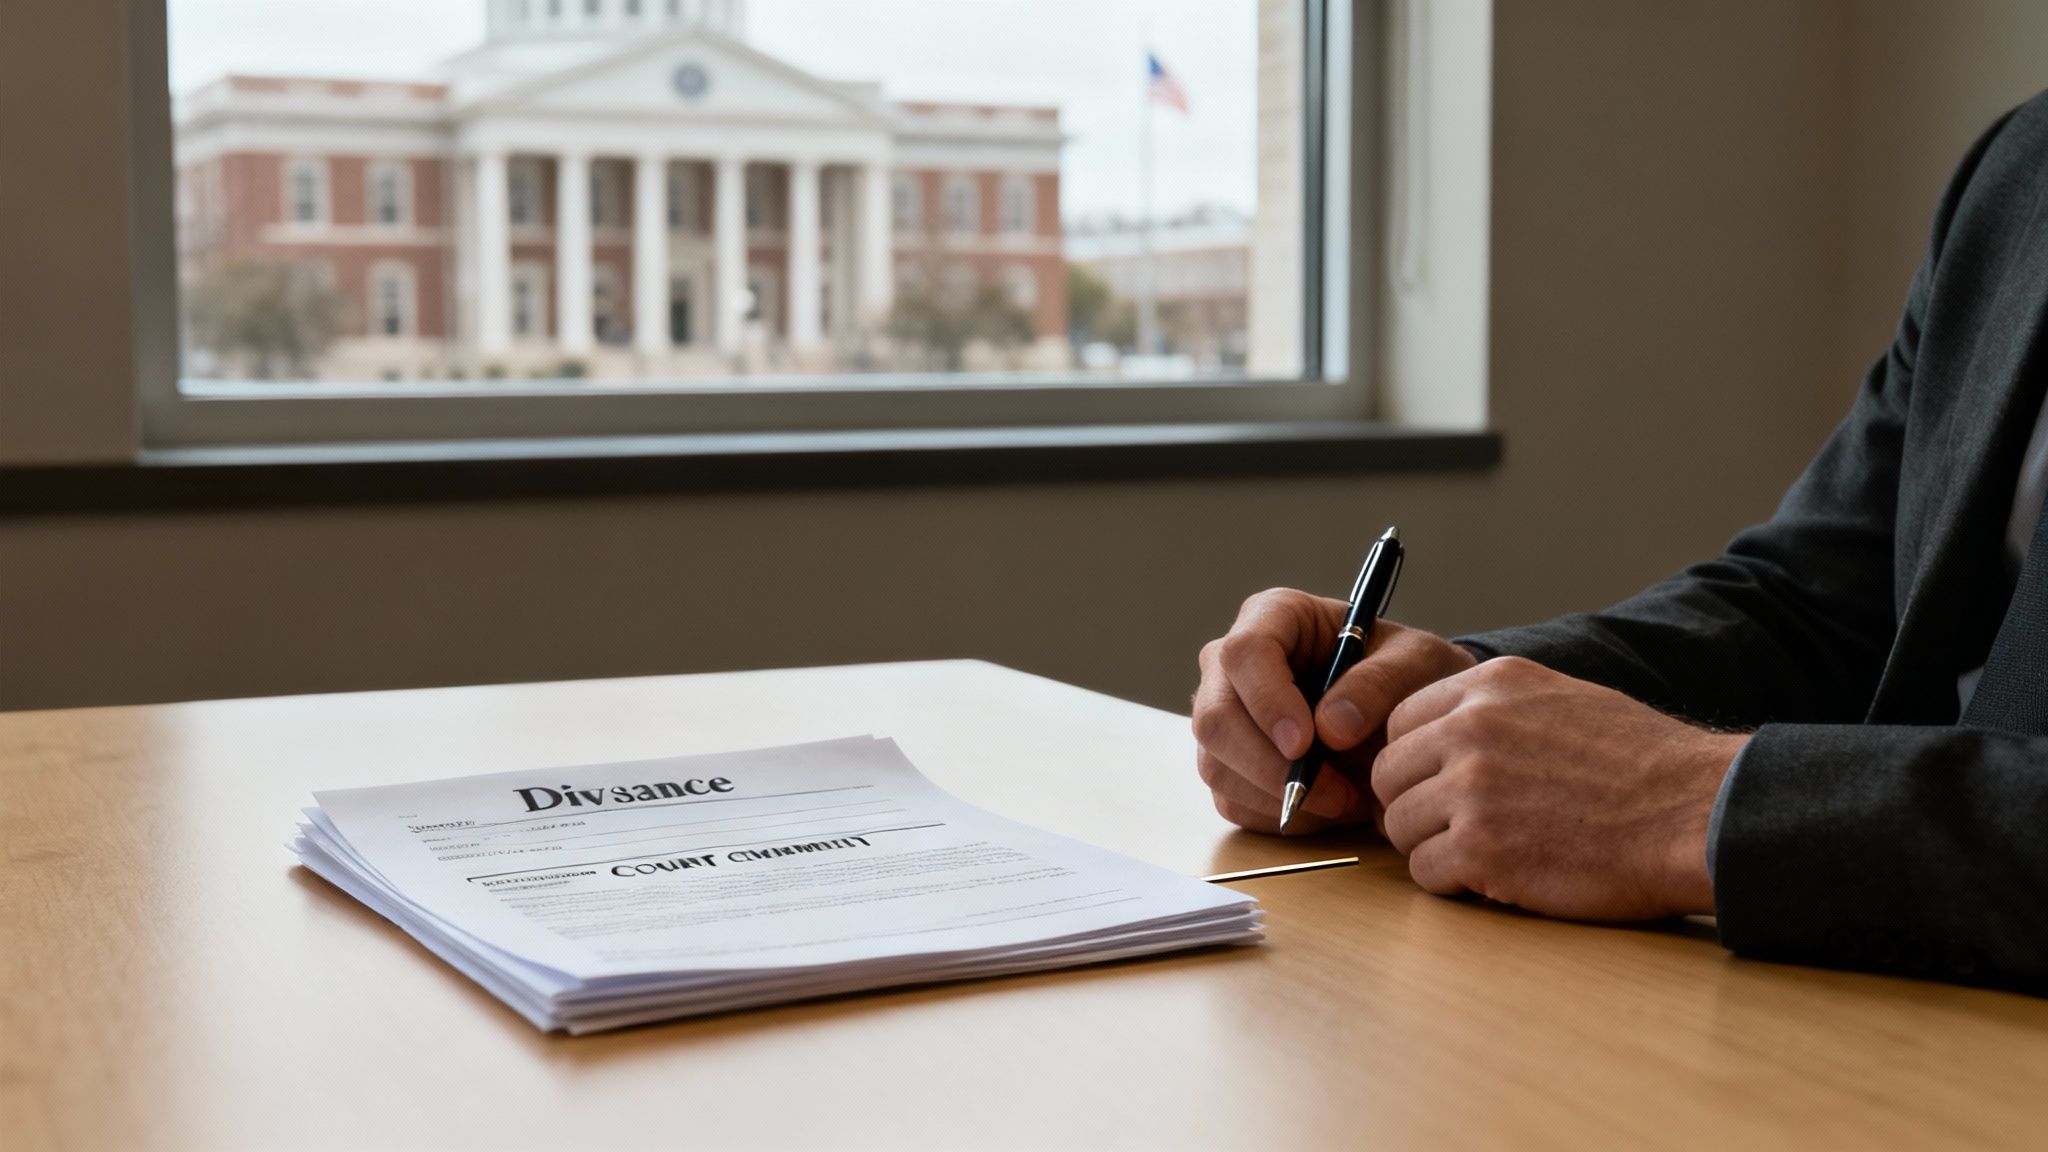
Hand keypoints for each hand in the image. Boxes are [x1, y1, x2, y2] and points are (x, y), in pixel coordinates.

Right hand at [1192, 588, 1478, 834]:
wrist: (1402, 716)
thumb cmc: (1406, 673)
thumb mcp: (1417, 663)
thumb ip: (1379, 684)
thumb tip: (1330, 729)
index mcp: (1274, 617)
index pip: (1244, 653)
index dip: (1267, 701)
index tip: (1305, 744)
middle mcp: (1233, 665)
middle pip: (1214, 718)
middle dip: (1269, 767)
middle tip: (1335, 793)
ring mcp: (1223, 716)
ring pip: (1216, 767)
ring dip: (1279, 798)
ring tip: (1345, 798)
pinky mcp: (1227, 764)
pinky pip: (1231, 802)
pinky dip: (1278, 817)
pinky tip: (1325, 807)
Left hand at [1374, 657, 1744, 919]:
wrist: (1696, 814)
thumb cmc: (1642, 765)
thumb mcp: (1562, 700)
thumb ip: (1494, 710)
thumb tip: (1439, 734)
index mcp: (1490, 686)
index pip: (1399, 720)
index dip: (1414, 760)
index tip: (1436, 784)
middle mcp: (1470, 728)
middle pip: (1388, 775)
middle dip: (1413, 805)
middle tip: (1454, 828)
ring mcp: (1471, 789)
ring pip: (1399, 826)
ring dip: (1433, 847)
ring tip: (1486, 853)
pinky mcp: (1480, 850)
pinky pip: (1425, 872)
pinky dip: (1453, 883)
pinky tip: (1497, 878)